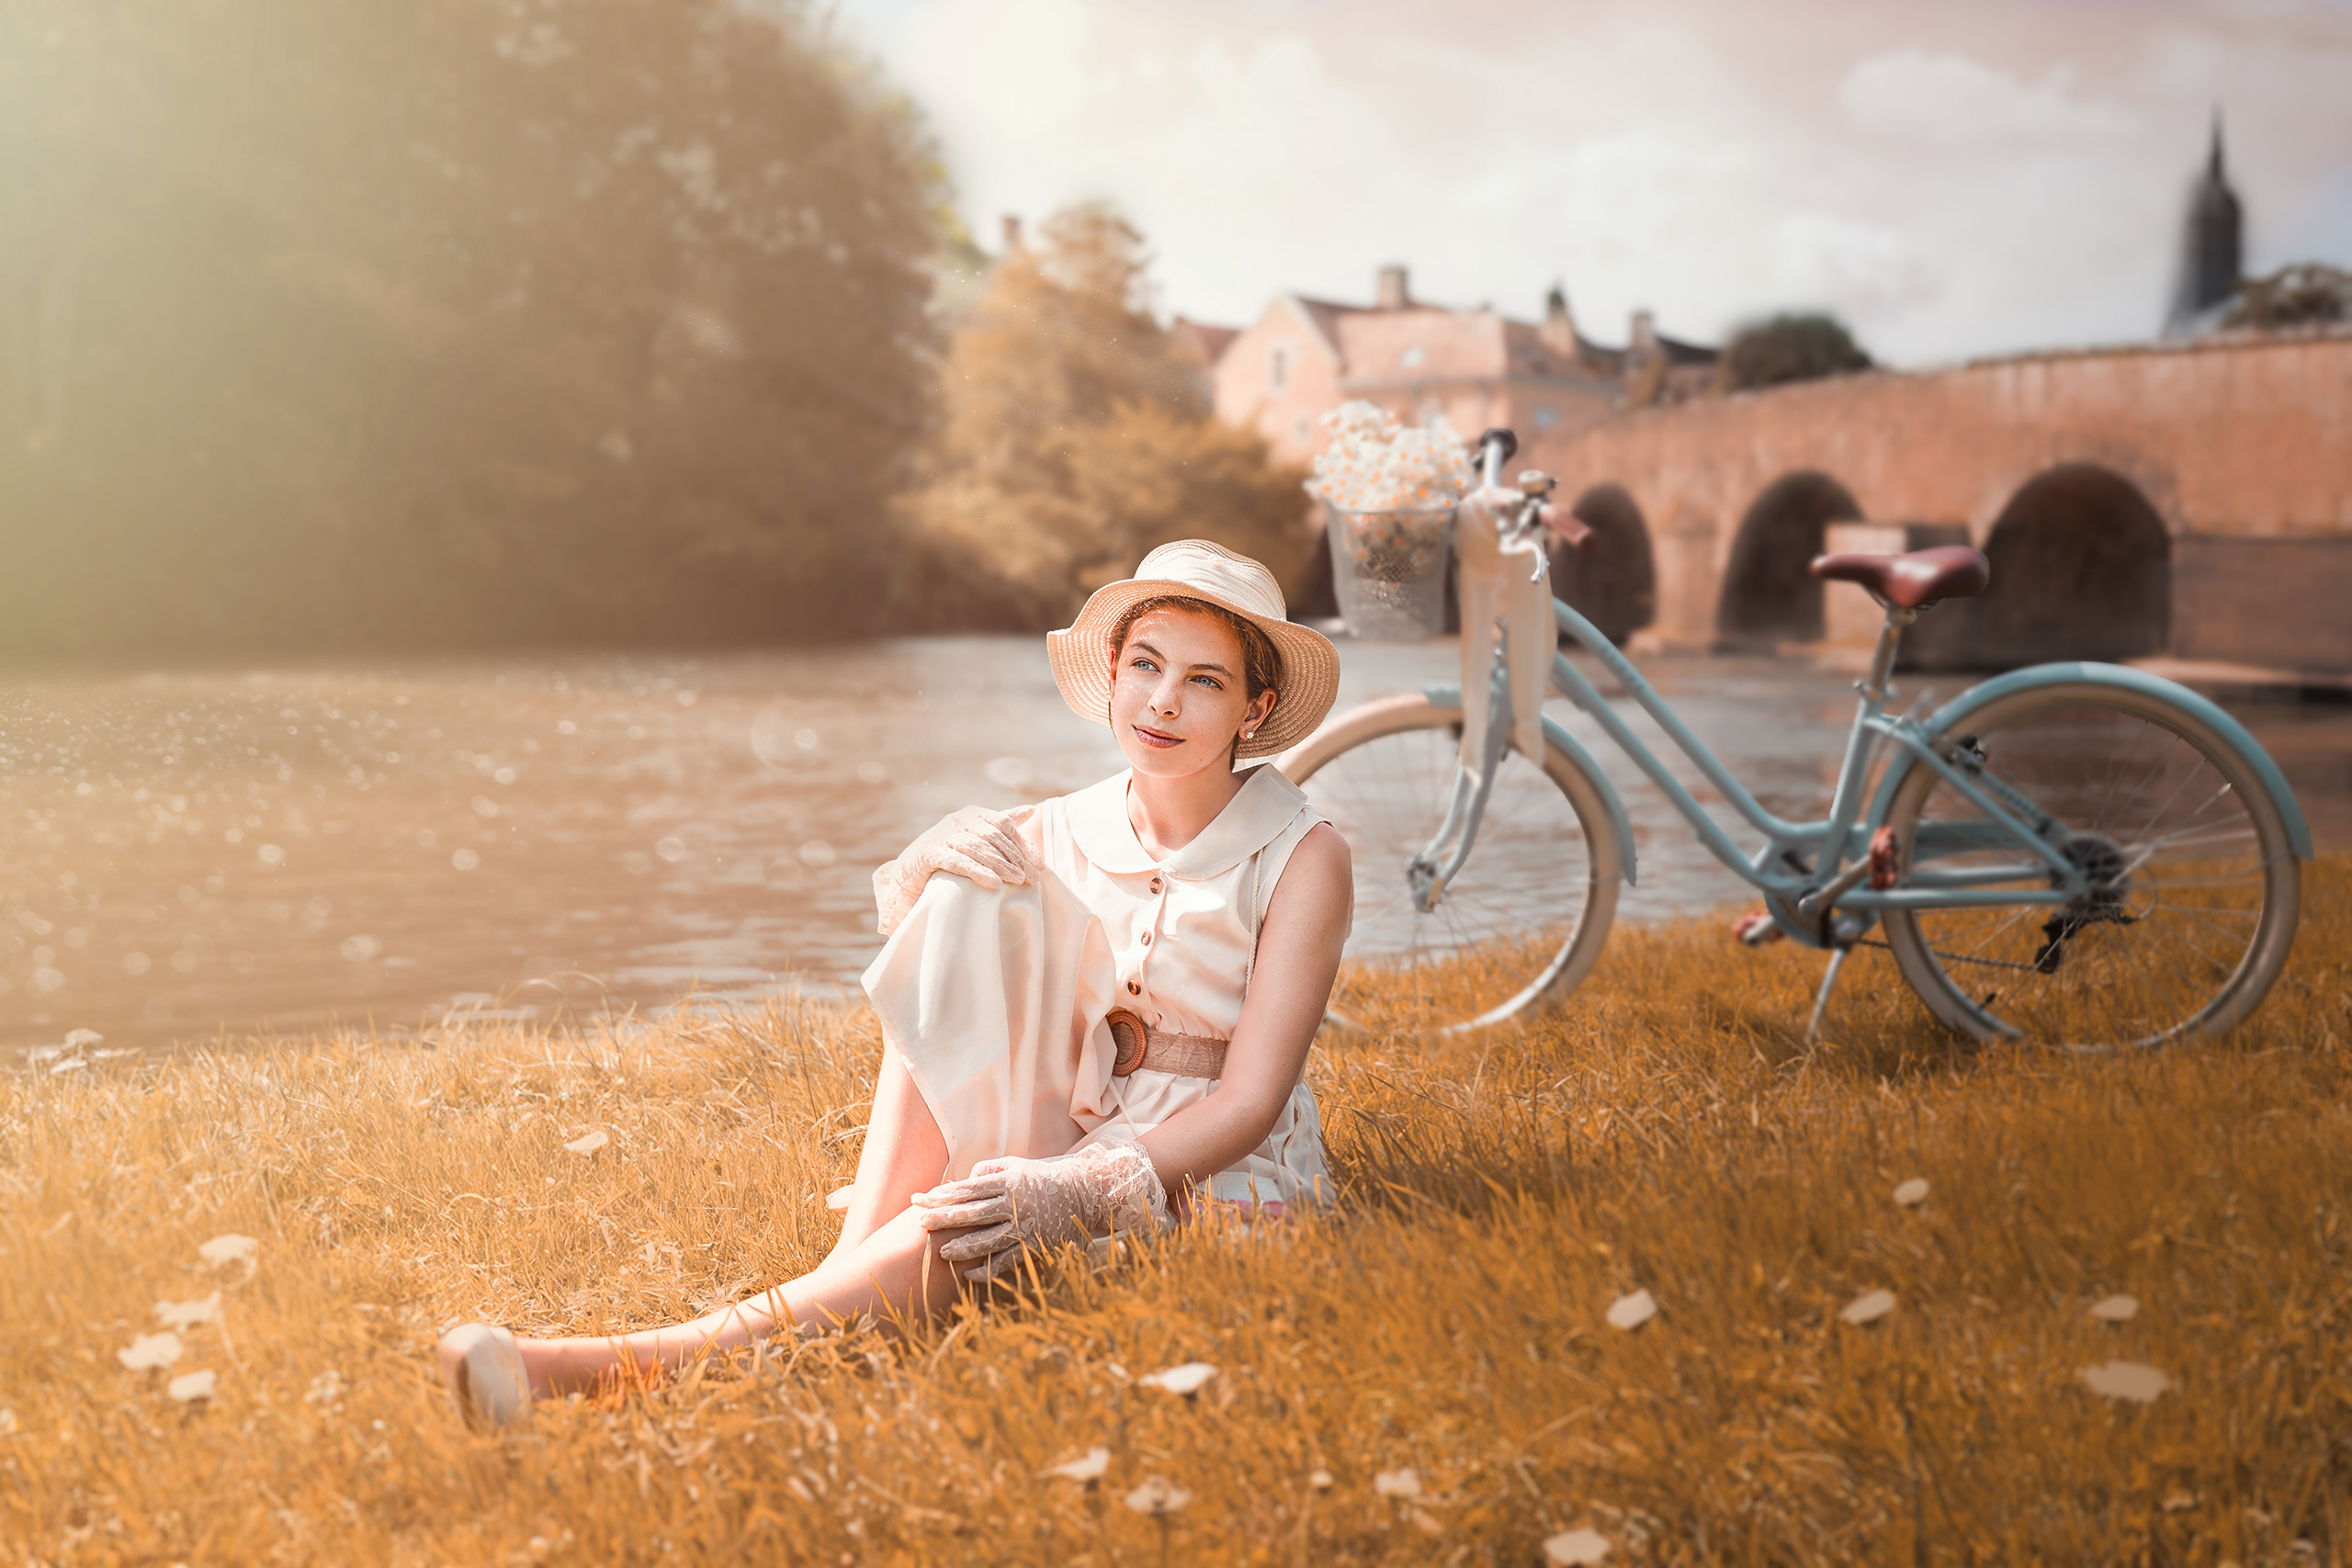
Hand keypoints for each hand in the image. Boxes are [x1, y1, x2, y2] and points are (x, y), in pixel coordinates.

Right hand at [873, 804, 1036, 936]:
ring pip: (978, 849)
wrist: (910, 870)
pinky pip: (958, 861)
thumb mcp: (976, 835)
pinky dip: (977, 871)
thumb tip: (1031, 810)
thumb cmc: (949, 852)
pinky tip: (994, 884)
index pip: (1004, 824)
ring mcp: (942, 835)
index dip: (1023, 844)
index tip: (1039, 864)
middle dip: (1016, 859)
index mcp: (972, 813)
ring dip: (1001, 866)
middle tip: (1033, 878)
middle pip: (993, 837)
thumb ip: (1002, 822)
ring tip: (1018, 882)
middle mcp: (957, 820)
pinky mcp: (930, 853)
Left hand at [909, 1142, 1168, 1262]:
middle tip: (921, 1222)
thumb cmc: (1047, 1178)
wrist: (1086, 1194)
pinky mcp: (1034, 1244)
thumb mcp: (1020, 1165)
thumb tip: (967, 1177)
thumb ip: (992, 1168)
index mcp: (1008, 1181)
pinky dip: (988, 1269)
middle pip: (972, 1212)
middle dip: (944, 1217)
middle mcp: (1013, 1202)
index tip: (921, 1198)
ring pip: (987, 1238)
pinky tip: (970, 1276)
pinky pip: (1007, 1260)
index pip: (968, 1188)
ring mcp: (1024, 1225)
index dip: (943, 1194)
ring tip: (942, 1253)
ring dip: (963, 1246)